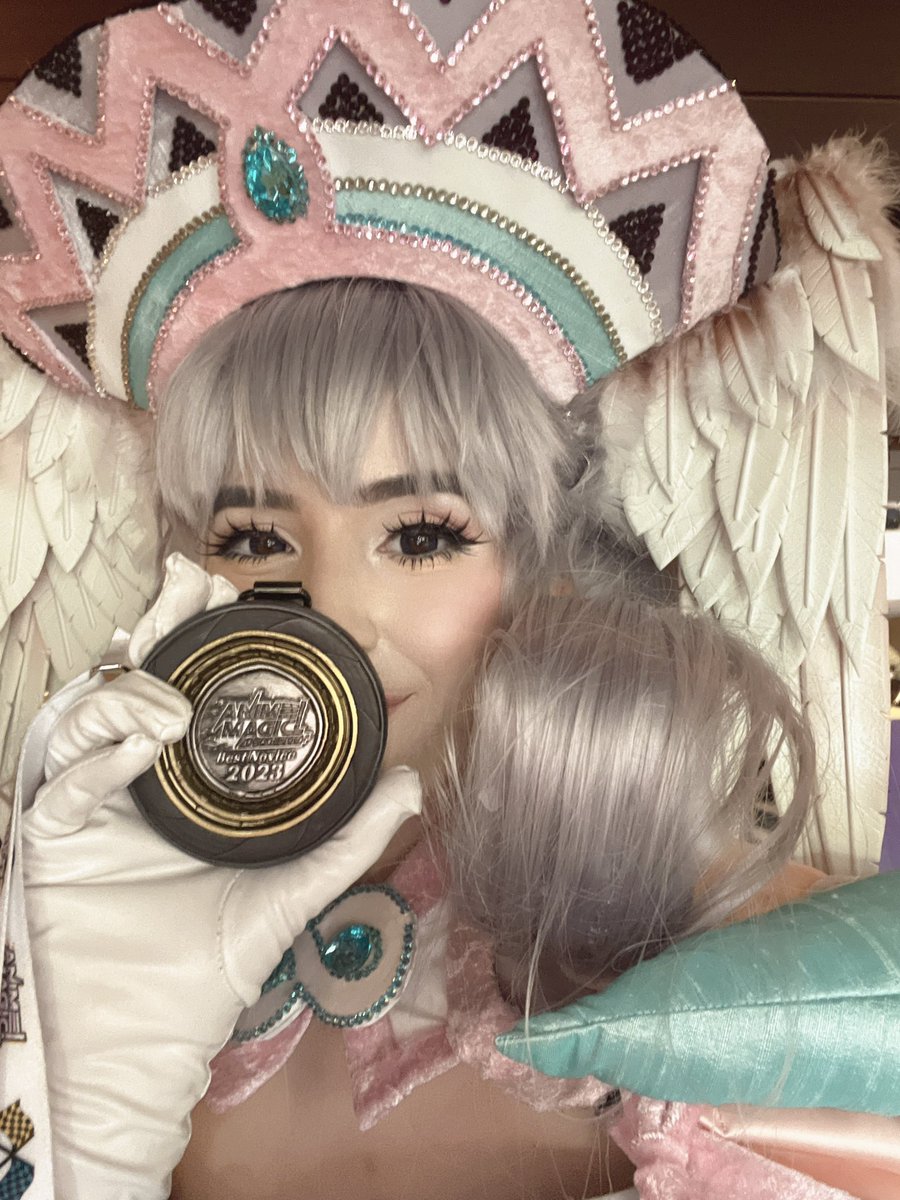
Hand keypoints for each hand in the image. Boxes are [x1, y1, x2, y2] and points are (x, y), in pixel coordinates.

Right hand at [24, 554, 421, 1198]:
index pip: (184, 686)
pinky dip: (97, 762)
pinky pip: (62, 787)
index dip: (197, 634)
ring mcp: (89, 804)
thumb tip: (412, 784)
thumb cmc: (212, 960)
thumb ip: (351, 837)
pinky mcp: (52, 841)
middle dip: (159, 626)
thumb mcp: (293, 887)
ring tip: (169, 703)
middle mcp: (131, 777)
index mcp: (181, 779)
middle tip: (188, 582)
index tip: (224, 589)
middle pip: (133, 680)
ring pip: (87, 718)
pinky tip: (137, 749)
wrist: (153, 1032)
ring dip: (127, 695)